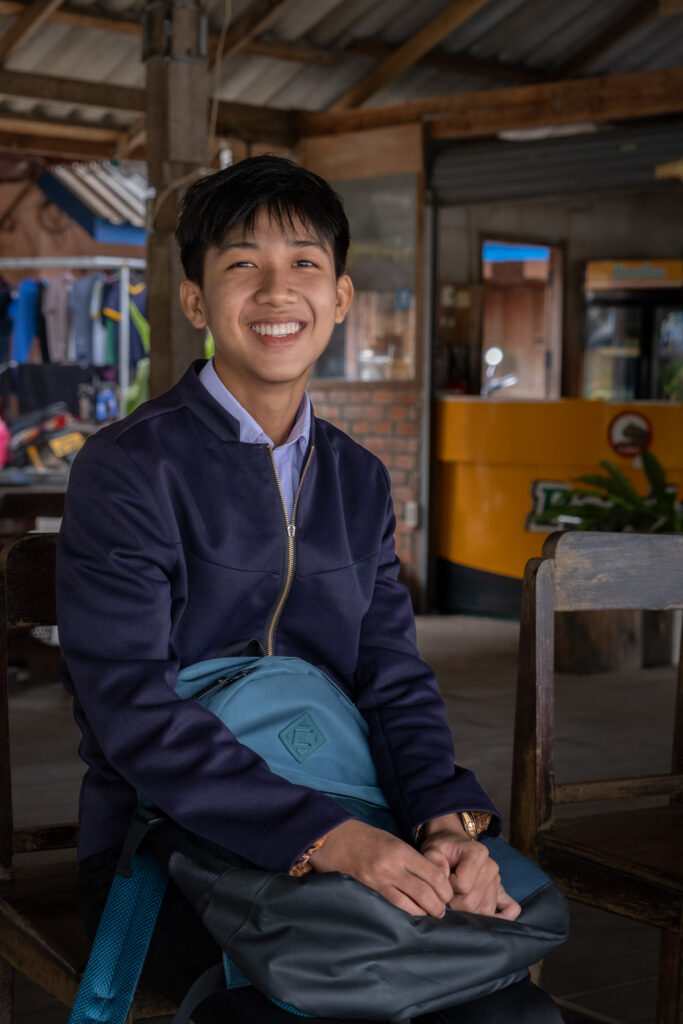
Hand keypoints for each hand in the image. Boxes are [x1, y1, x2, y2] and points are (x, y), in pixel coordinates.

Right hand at [307, 819, 453, 917]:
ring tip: (429, 916)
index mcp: (400, 850)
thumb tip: (434, 880)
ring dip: (423, 914)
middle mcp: (391, 867)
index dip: (445, 889)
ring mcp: (378, 882)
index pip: (433, 874)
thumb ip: (412, 859)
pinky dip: (405, 916)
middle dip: (438, 906)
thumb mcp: (392, 841)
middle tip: (442, 911)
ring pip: (410, 906)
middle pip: (425, 893)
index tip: (448, 895)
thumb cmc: (365, 838)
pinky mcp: (367, 893)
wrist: (333, 839)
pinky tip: (411, 918)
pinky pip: (391, 909)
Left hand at [419, 815, 520, 920]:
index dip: (446, 887)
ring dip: (468, 912)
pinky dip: (502, 917)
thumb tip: (444, 875)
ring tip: (458, 899)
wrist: (452, 845)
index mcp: (478, 854)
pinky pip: (511, 908)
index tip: (442, 879)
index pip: (463, 885)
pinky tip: (488, 920)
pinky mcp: (501, 890)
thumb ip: (433, 859)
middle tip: (446, 893)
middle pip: (473, 902)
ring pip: (485, 910)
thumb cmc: (442, 849)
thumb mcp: (432, 848)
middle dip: (454, 903)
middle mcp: (492, 867)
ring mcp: (498, 880)